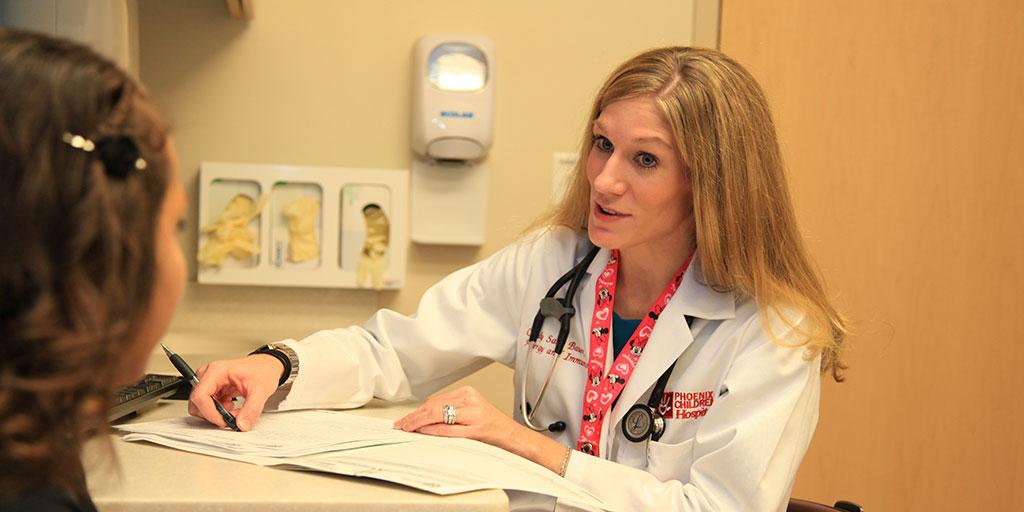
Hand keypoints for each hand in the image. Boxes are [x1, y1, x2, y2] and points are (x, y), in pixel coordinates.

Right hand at [187, 354, 282, 431]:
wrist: (267, 366)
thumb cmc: (263, 371)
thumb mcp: (261, 390)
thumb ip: (252, 409)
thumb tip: (242, 425)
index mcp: (217, 371)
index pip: (200, 396)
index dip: (210, 413)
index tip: (224, 420)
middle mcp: (209, 375)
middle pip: (197, 403)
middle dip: (213, 415)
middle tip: (231, 417)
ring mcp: (210, 382)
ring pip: (200, 406)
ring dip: (216, 414)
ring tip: (234, 411)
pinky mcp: (213, 389)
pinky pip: (207, 405)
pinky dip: (218, 411)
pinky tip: (231, 407)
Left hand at [393, 386, 568, 474]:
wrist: (514, 436)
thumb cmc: (492, 427)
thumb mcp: (470, 413)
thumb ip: (451, 412)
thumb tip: (424, 418)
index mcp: (468, 393)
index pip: (435, 400)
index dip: (418, 410)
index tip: (406, 419)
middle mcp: (471, 400)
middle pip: (434, 406)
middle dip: (415, 417)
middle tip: (402, 425)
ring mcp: (474, 413)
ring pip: (439, 414)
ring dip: (420, 423)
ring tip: (408, 429)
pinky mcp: (477, 428)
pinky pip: (449, 429)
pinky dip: (434, 430)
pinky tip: (424, 432)